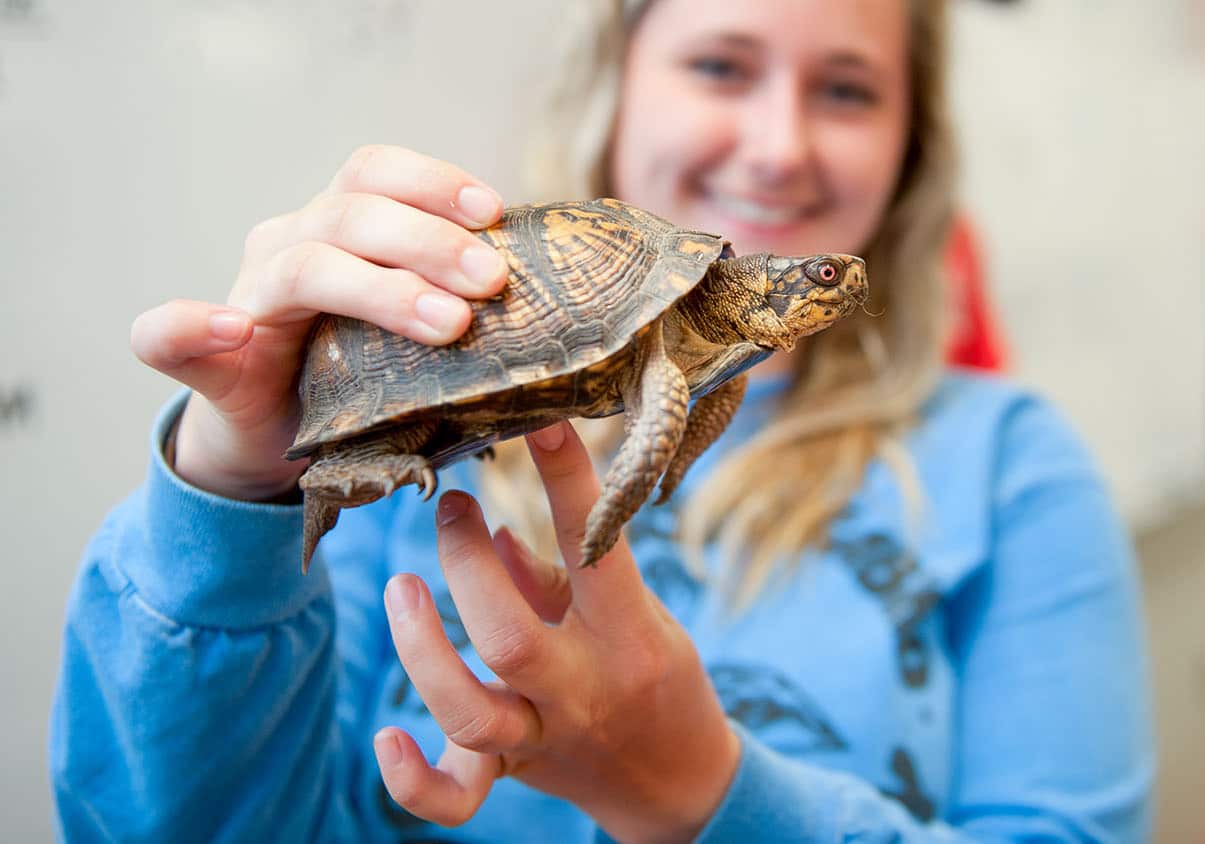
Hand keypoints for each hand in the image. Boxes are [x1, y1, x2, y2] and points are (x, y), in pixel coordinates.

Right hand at [129, 145, 507, 499]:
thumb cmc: (362, 379)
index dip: (434, 183)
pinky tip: (231, 330)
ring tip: (448, 326)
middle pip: (353, 215)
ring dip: (377, 289)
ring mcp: (245, 297)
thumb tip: (542, 301)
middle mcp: (289, 246)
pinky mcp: (204, 360)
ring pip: (301, 266)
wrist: (279, 442)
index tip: (496, 211)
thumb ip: (459, 306)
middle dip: (430, 243)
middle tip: (492, 283)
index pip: (378, 174)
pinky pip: (167, 332)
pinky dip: (191, 325)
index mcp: (339, 229)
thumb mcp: (418, 338)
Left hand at [373, 421, 740, 842]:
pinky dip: (413, 779)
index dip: (568, 481)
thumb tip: (494, 536)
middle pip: (508, 638)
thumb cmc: (658, 676)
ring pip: (469, 711)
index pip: (596, 549)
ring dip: (422, 648)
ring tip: (401, 585)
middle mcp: (585, 690)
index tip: (539, 421)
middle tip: (453, 508)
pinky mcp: (515, 773)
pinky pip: (457, 797)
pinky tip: (385, 735)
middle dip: (466, 566)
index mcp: (629, 635)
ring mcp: (546, 737)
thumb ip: (561, 576)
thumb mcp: (638, 615)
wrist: (680, 786)